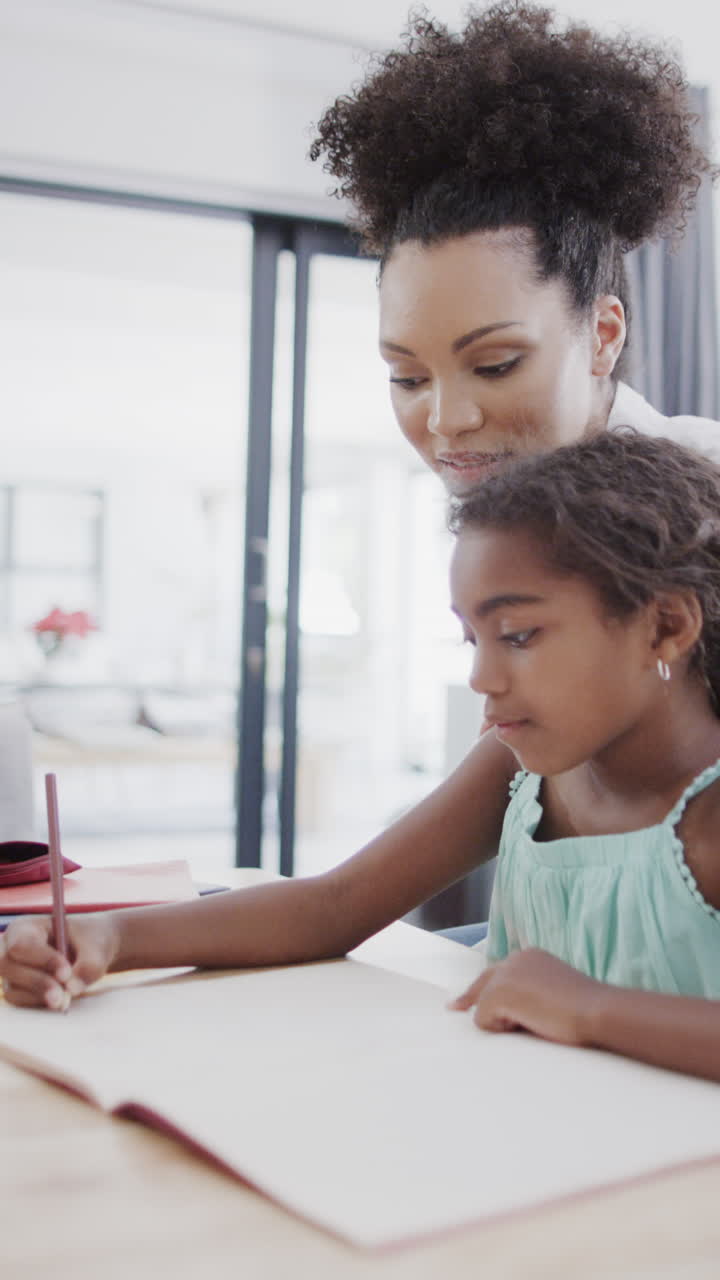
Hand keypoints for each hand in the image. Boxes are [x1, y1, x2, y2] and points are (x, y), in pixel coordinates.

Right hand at [0, 914, 117, 1010]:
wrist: (91, 952)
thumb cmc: (90, 941)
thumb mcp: (97, 947)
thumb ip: (88, 966)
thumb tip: (71, 989)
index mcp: (26, 927)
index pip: (23, 943)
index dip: (42, 960)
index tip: (66, 973)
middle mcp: (10, 947)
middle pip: (7, 965)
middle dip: (36, 982)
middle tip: (62, 996)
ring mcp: (10, 970)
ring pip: (12, 987)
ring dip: (39, 996)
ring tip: (65, 1000)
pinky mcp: (15, 989)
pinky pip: (18, 1000)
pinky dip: (38, 1003)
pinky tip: (58, 1000)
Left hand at [449, 948, 601, 1045]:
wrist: (596, 1010)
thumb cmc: (586, 1010)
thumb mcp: (555, 994)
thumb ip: (533, 994)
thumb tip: (512, 1013)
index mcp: (531, 957)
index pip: (500, 972)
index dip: (486, 989)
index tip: (472, 998)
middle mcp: (515, 959)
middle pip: (483, 981)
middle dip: (469, 997)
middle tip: (453, 1008)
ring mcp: (505, 973)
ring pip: (484, 1005)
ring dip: (504, 1022)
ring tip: (536, 1023)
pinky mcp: (498, 992)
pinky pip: (483, 1020)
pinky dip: (500, 1030)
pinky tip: (528, 1026)